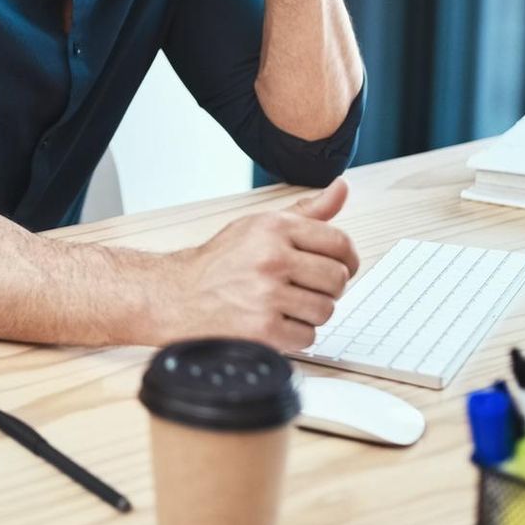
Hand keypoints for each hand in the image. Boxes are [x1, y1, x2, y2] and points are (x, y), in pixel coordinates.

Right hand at [157, 181, 359, 350]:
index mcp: (274, 228)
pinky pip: (308, 337)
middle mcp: (271, 258)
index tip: (340, 268)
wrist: (177, 296)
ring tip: (286, 306)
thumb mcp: (259, 226)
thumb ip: (307, 211)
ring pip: (325, 310)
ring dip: (310, 313)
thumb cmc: (221, 262)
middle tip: (305, 289)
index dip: (347, 260)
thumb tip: (341, 187)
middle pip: (337, 280)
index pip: (339, 243)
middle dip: (326, 289)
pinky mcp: (263, 330)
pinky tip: (274, 322)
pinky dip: (295, 335)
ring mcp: (267, 295)